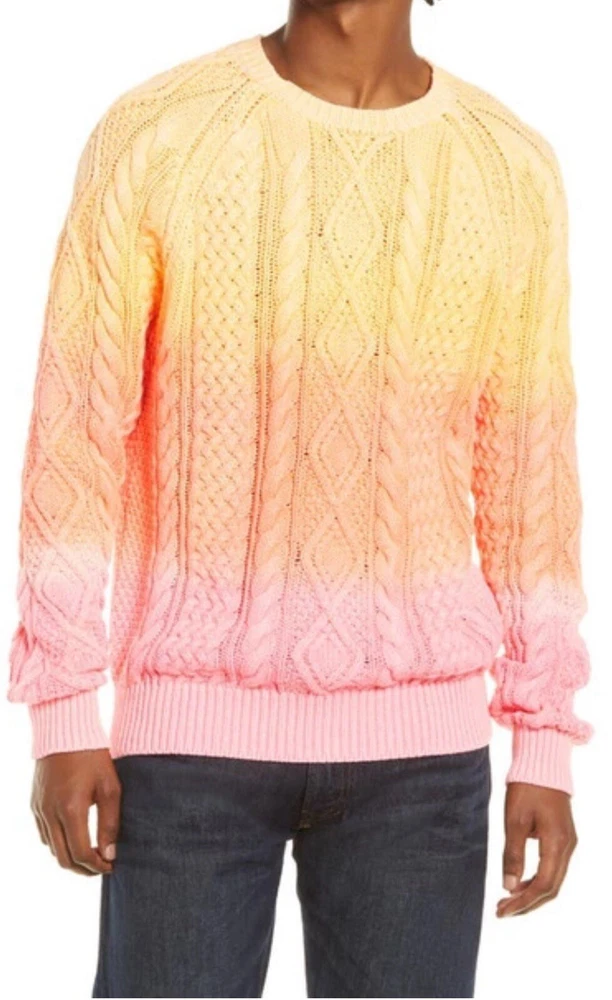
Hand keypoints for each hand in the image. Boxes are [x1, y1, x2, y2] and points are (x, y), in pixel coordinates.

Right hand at [31, 749, 120, 875]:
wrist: (64, 730)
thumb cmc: (92, 756)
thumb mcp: (109, 788)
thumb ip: (110, 823)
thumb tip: (110, 854)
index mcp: (70, 811)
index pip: (81, 854)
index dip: (97, 866)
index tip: (112, 866)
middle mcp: (50, 814)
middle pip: (63, 859)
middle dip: (84, 869)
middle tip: (102, 866)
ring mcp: (39, 810)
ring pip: (52, 849)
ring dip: (71, 857)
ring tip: (91, 853)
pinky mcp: (35, 804)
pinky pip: (44, 834)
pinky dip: (58, 844)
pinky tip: (74, 837)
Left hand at [497, 782, 576, 916]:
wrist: (543, 763)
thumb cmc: (527, 787)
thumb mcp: (515, 820)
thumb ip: (513, 854)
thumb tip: (509, 887)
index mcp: (557, 843)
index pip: (542, 885)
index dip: (523, 902)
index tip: (502, 910)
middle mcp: (568, 846)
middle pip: (551, 888)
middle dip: (527, 904)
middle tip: (502, 911)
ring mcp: (568, 843)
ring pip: (553, 880)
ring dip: (532, 894)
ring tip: (508, 900)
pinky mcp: (563, 838)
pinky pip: (553, 868)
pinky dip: (538, 880)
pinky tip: (520, 883)